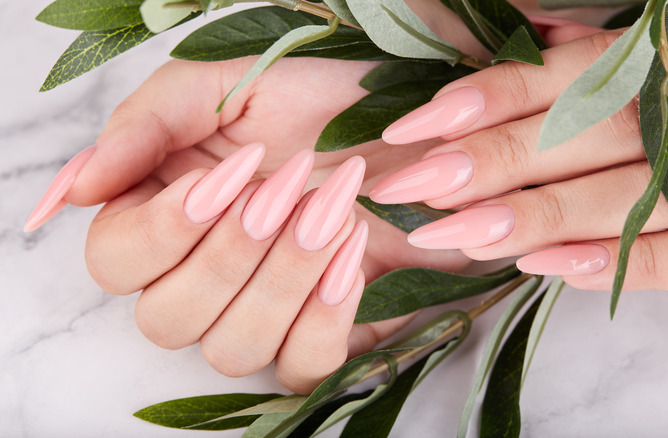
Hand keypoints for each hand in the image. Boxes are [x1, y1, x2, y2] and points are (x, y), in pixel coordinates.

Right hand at [25, 56, 468, 393]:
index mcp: (166, 214)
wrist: (416, 126)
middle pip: (167, 319)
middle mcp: (205, 275)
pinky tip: (353, 257)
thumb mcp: (229, 87)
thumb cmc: (322, 100)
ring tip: (333, 212)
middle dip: (232, 254)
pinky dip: (325, 319)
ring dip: (283, 279)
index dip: (164, 231)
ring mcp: (264, 312)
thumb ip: (147, 125)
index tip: (231, 177)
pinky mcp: (323, 335)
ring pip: (232, 349)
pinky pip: (301, 369)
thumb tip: (76, 188)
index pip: (115, 263)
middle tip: (290, 187)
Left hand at [369, 21, 667, 296]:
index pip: (577, 73)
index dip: (492, 96)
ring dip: (535, 215)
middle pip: (588, 132)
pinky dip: (617, 262)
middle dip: (491, 158)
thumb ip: (614, 54)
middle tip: (409, 185)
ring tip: (454, 231)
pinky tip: (546, 268)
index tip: (417, 125)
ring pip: (630, 196)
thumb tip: (528, 36)